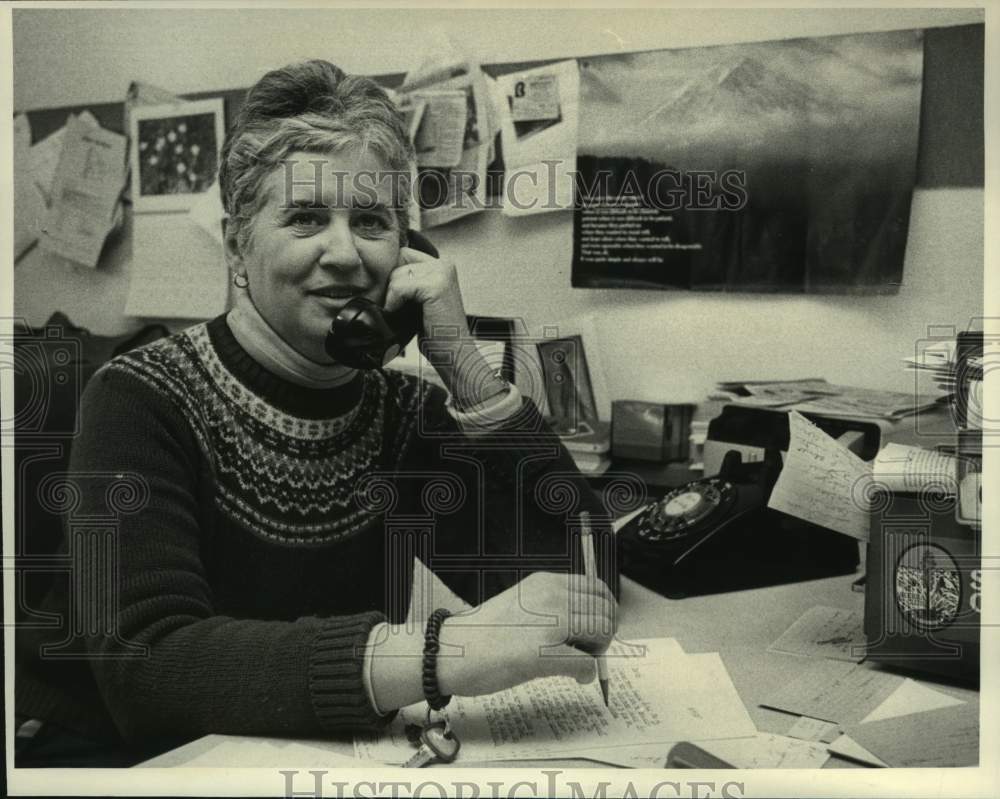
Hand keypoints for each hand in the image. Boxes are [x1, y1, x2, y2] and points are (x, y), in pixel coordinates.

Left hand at [383, 247, 469, 341]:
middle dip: (391, 285)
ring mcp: (441, 273)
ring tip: (401, 312)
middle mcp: (444, 265)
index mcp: (442, 266)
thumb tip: (380, 275)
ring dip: (392, 296)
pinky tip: (401, 314)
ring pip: (396, 274)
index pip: (403, 254)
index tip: (394, 297)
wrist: (454, 353)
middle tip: (396, 306)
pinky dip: (394, 302)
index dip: (394, 275)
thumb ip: (408, 283)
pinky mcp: (435, 286)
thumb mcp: (420, 301)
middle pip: (398, 261)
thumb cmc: (437, 332)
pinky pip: (399, 287)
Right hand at [436, 571, 616, 696]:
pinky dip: (587, 673)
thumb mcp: (523, 602)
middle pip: (606, 611)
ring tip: (580, 661)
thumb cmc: (484, 633)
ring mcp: (548, 624)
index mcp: (546, 582)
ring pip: (603, 632)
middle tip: (589, 649)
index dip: (605, 610)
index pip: (598, 588)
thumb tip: (589, 623)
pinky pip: (587, 663)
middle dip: (605, 633)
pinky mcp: (542, 654)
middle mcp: (551, 597)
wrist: (450, 651)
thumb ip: (554, 606)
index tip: (596, 628)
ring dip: (599, 651)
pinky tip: (574, 676)